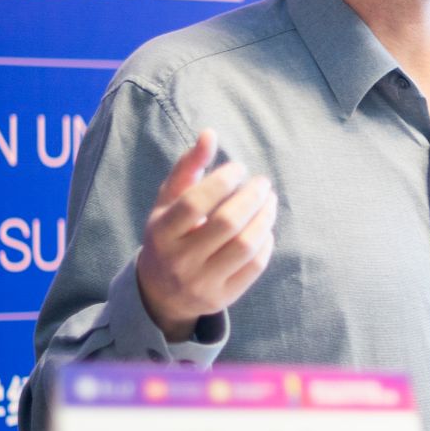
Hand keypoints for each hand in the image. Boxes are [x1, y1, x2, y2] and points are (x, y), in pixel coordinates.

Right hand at [137, 129, 278, 342]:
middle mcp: (178, 260)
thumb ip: (187, 168)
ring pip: (245, 246)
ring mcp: (201, 282)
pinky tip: (265, 227)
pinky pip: (254, 266)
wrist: (161, 292)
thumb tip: (209, 133)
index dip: (222, 180)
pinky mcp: (222, 297)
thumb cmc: (168, 234)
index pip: (194, 202)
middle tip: (263, 182)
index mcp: (160, 232)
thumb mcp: (168, 202)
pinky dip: (266, 242)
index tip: (239, 168)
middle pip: (226, 223)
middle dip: (252, 197)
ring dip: (265, 217)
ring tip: (269, 200)